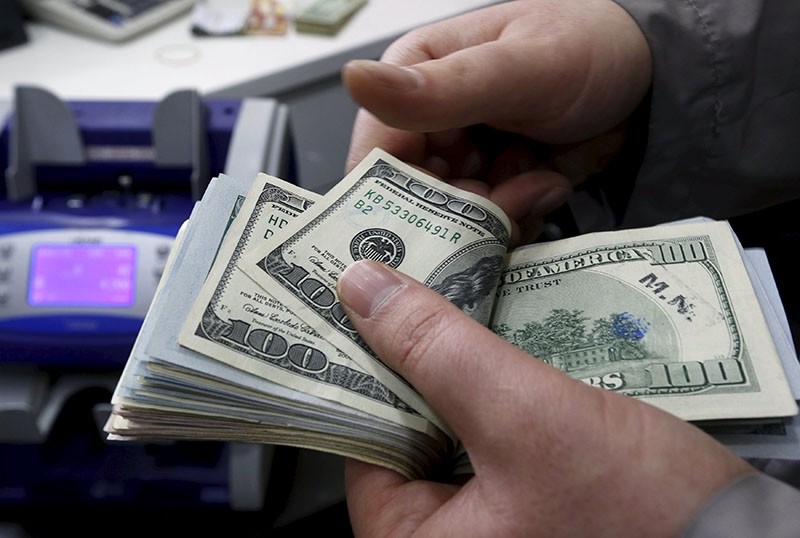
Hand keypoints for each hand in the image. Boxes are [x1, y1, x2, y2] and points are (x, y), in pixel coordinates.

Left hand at [336, 260, 753, 537]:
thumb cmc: (644, 515)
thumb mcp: (528, 419)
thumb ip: (438, 352)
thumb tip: (360, 288)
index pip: (362, 435)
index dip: (366, 359)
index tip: (369, 295)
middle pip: (406, 420)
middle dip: (422, 350)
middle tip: (420, 279)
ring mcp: (484, 519)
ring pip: (450, 416)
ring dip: (462, 355)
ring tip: (463, 291)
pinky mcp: (523, 495)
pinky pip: (489, 424)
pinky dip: (495, 376)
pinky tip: (503, 330)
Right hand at [342, 0, 652, 243]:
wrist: (652, 80)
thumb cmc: (590, 49)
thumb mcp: (518, 66)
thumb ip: (441, 86)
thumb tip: (355, 78)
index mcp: (413, 80)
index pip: (375, 156)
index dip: (394, 197)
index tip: (434, 225)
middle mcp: (428, 124)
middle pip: (410, 200)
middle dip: (458, 212)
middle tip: (508, 200)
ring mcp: (462, 160)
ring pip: (449, 222)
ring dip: (496, 216)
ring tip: (539, 182)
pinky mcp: (492, 187)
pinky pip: (483, 229)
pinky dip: (516, 220)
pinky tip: (547, 185)